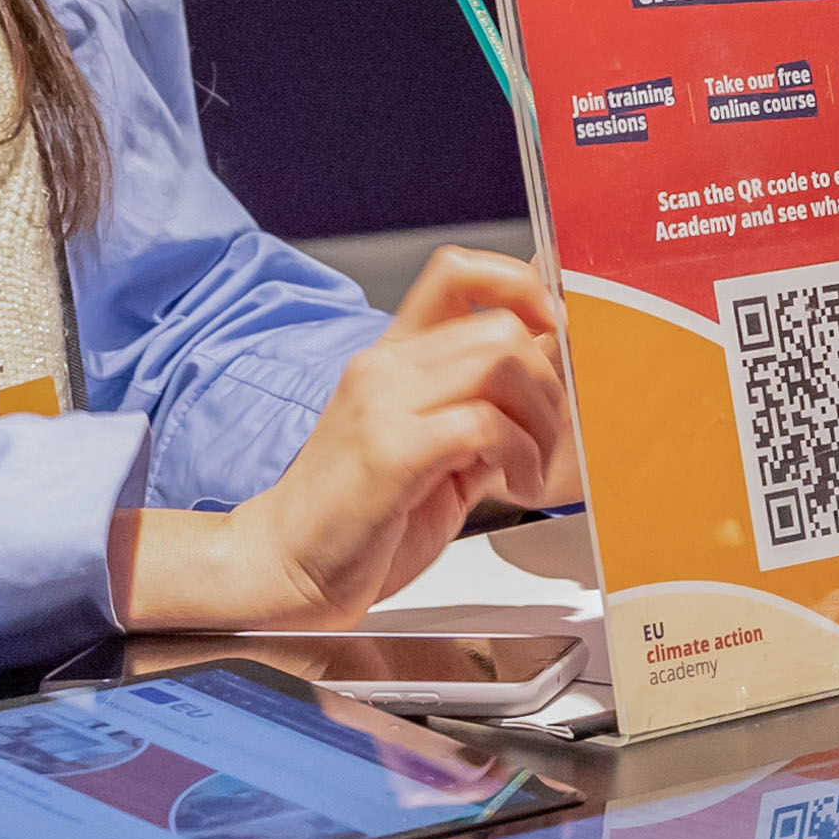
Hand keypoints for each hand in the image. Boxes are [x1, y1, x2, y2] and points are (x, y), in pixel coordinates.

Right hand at [114, 247, 572, 631]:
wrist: (284, 566)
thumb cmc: (359, 519)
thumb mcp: (436, 454)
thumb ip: (485, 416)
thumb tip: (551, 387)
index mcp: (394, 358)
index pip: (458, 272)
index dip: (521, 287)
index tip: (554, 337)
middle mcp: (386, 368)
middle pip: (501, 325)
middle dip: (551, 383)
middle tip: (551, 437)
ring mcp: (384, 404)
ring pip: (500, 362)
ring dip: (542, 421)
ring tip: (532, 468)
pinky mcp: (390, 451)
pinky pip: (485, 425)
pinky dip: (522, 456)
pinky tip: (516, 488)